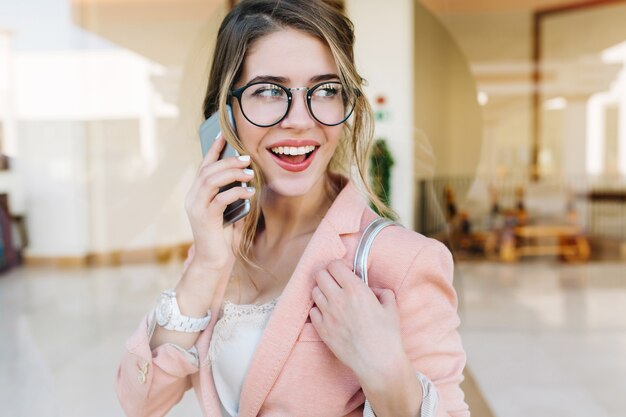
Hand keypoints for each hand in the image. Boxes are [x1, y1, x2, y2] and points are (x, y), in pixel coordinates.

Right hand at [184, 134, 254, 270]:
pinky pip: (220, 198)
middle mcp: (193, 198)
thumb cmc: (223, 237)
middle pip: (208, 170)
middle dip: (228, 161)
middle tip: (247, 158)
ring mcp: (196, 207)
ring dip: (232, 173)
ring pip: (211, 180)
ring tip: (250, 173)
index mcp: (197, 194)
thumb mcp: (229, 211)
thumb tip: (245, 176)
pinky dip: (236, 192)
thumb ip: (232, 194)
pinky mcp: (204, 218)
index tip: (224, 135)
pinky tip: (249, 191)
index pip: (204, 166)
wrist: (214, 261)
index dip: (214, 149)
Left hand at [309, 259, 407, 379]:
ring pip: (314, 291)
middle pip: (320, 275)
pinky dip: (319, 309)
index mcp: (355, 289)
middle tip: (337, 282)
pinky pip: (312, 311)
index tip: (347, 271)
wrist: (377, 362)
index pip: (334, 265)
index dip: (340, 265)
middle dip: (329, 275)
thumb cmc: (387, 335)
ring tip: (333, 297)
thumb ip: (381, 292)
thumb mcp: (391, 306)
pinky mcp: (322, 329)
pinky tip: (329, 313)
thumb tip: (372, 289)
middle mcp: (338, 299)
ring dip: (322, 291)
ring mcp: (327, 314)